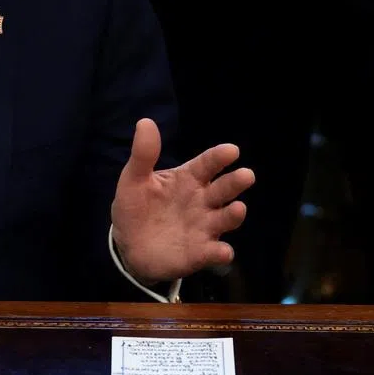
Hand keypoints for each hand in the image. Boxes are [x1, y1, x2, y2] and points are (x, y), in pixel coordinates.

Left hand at [111, 118, 254, 283]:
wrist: (127, 244)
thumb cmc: (136, 206)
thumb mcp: (134, 179)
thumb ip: (143, 154)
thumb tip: (145, 121)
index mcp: (187, 179)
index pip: (206, 164)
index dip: (218, 157)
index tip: (232, 150)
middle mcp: (202, 201)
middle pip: (223, 190)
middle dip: (235, 183)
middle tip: (246, 175)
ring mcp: (203, 227)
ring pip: (225, 219)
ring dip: (233, 215)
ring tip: (238, 208)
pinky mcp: (200, 252)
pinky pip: (214, 252)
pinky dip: (220, 252)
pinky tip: (222, 251)